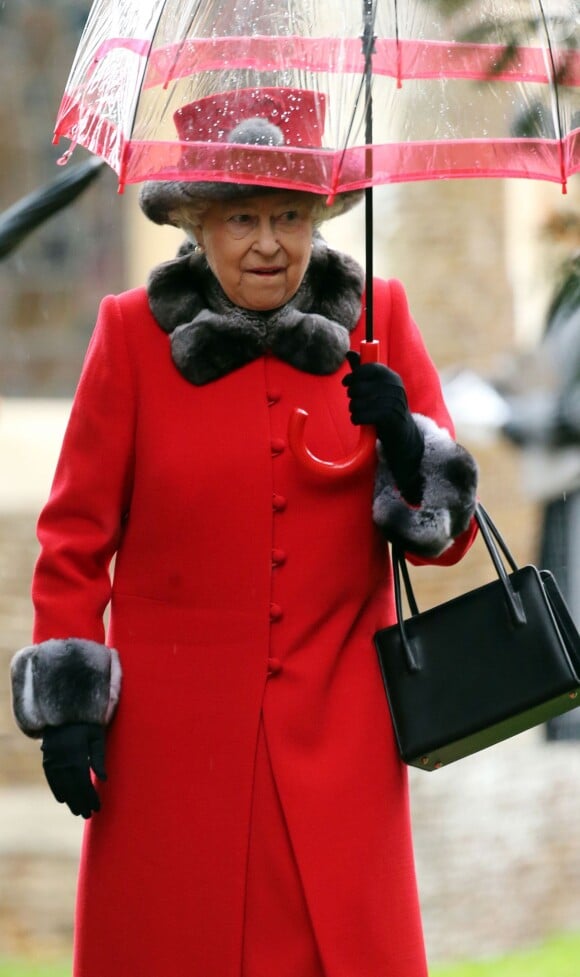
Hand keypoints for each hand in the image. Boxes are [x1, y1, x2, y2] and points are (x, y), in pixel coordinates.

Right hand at [41, 723, 106, 817]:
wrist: (64, 710)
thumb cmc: (86, 722)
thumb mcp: (97, 736)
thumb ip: (99, 758)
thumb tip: (104, 779)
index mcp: (77, 754)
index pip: (84, 782)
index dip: (90, 796)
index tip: (97, 807)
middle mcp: (62, 760)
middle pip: (72, 787)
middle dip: (80, 802)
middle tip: (88, 815)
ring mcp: (52, 760)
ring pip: (61, 785)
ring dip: (69, 800)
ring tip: (77, 811)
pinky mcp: (46, 758)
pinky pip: (51, 779)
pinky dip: (56, 790)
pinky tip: (62, 799)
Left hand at [342, 352, 424, 503]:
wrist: (402, 434)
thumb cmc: (385, 408)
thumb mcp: (376, 387)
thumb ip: (362, 370)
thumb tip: (349, 352)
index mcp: (392, 377)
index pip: (369, 368)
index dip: (354, 374)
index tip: (346, 382)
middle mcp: (395, 388)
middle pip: (358, 387)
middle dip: (352, 396)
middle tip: (357, 402)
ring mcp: (393, 403)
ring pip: (356, 403)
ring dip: (354, 410)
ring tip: (361, 413)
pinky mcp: (388, 418)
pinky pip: (361, 415)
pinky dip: (356, 419)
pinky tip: (361, 421)